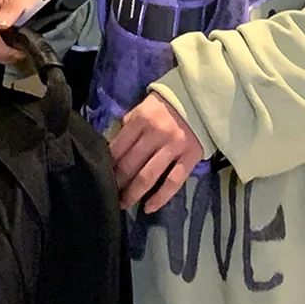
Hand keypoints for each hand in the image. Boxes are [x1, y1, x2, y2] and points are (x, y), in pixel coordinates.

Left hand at [109, 92, 202, 213]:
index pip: (118, 147)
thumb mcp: (145, 105)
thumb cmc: (170, 101)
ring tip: (124, 204)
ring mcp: (174, 146)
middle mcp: (156, 133)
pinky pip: (173, 182)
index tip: (101, 176)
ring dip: (133, 194)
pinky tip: (149, 207)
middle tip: (109, 195)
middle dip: (117, 183)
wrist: (203, 96)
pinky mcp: (190, 157)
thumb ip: (131, 123)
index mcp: (141, 118)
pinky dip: (160, 197)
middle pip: (130, 164)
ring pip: (148, 176)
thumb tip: (115, 143)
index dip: (107, 165)